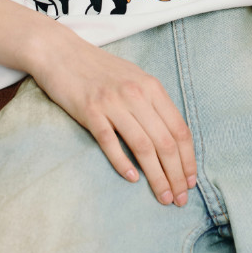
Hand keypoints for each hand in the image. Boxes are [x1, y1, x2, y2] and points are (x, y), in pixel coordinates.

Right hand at [28, 26, 196, 205]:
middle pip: (165, 142)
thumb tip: (172, 137)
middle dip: (176, 175)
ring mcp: (113, 103)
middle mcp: (136, 94)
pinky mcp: (90, 111)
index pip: (179, 129)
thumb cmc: (99, 69)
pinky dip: (124, 163)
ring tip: (162, 196)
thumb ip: (152, 103)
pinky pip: (111, 142)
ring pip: (143, 146)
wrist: (61, 53)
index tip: (190, 181)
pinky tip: (133, 179)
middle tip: (179, 199)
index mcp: (152, 87)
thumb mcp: (134, 78)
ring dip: (156, 176)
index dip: (188, 158)